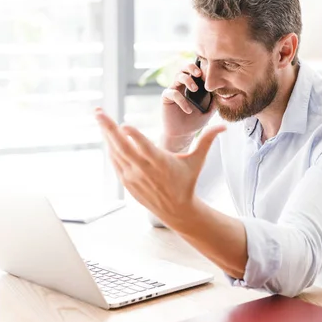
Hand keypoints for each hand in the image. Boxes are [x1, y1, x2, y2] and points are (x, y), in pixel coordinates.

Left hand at [95, 107, 225, 221]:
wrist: (176, 209)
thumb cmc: (187, 181)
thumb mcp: (197, 161)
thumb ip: (207, 141)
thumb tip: (224, 127)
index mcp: (161, 162)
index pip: (144, 147)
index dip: (132, 135)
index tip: (123, 124)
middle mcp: (144, 169)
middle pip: (122, 146)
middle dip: (107, 128)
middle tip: (97, 112)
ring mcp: (133, 176)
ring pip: (115, 152)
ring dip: (106, 135)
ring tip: (99, 118)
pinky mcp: (127, 181)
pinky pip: (115, 162)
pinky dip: (110, 148)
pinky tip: (106, 136)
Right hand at [161, 62, 215, 149]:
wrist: (183, 134)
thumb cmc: (195, 121)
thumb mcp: (208, 111)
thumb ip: (214, 102)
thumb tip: (222, 93)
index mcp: (192, 85)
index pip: (195, 71)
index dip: (201, 69)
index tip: (210, 74)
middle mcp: (182, 85)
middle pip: (184, 68)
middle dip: (191, 67)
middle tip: (199, 73)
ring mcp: (174, 90)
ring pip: (178, 76)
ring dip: (187, 80)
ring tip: (195, 89)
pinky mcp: (166, 98)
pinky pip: (173, 93)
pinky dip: (182, 100)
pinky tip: (188, 110)